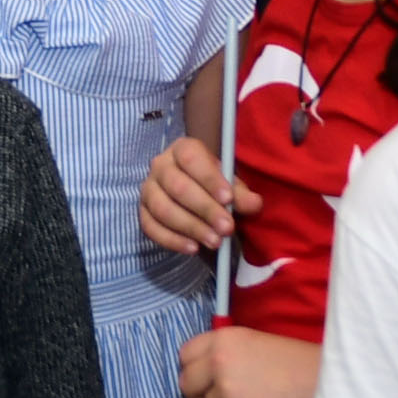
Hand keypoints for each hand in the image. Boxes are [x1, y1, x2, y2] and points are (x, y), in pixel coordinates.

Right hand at [139, 137, 259, 255]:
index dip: (209, 178)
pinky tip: (193, 248)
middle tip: (227, 228)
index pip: (191, 158)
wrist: (194, 194)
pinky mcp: (143, 212)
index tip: (228, 199)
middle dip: (204, 209)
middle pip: (177, 187)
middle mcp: (160, 165)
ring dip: (191, 227)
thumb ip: (241, 194)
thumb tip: (254, 203)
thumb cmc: (212, 186)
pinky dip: (172, 240)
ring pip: (163, 209)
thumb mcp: (229, 186)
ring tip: (215, 242)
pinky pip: (151, 228)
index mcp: (182, 149)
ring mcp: (148, 189)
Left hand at [178, 325, 320, 397]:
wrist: (325, 383)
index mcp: (223, 340)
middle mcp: (218, 364)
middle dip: (201, 395)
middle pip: (188, 386)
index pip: (185, 356)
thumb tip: (202, 374)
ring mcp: (227, 394)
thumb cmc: (294, 361)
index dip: (194, 368)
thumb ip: (223, 354)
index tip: (205, 378)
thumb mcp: (252, 342)